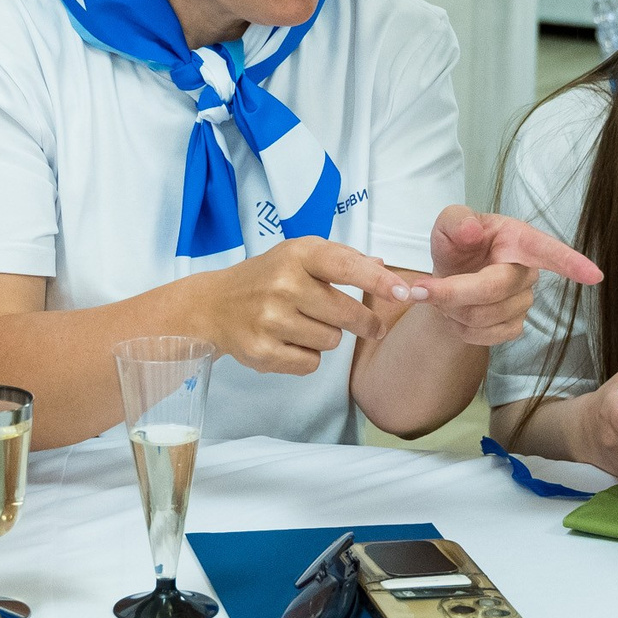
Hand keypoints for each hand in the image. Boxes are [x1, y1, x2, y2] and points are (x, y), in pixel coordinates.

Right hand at [191, 238, 415, 374]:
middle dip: (365, 323)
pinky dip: (308, 356)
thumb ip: (343, 260)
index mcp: (296, 254)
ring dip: (327, 337)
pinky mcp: (262, 351)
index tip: (405, 293)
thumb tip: (386, 270)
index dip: (378, 282)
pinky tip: (289, 341)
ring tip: (304, 325)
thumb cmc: (267, 277)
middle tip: (372, 327)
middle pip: (346, 313)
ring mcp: (270, 320)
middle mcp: (282, 284)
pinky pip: (311, 363)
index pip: (345, 266)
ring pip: (331, 341)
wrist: (213, 306)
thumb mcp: (300, 256)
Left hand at [410, 206, 601, 347]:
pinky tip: (456, 314)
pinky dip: (460, 328)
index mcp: (518, 240)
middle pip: (494, 289)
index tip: (595, 276)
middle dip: (452, 291)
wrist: (449, 279)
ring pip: (485, 316)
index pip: (548, 251)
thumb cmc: (457, 246)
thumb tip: (471, 231)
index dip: (572, 263)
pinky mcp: (513, 327)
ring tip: (443, 295)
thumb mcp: (449, 225)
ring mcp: (524, 302)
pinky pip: (486, 336)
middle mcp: (527, 271)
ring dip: (451, 309)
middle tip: (419, 289)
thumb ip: (455, 221)